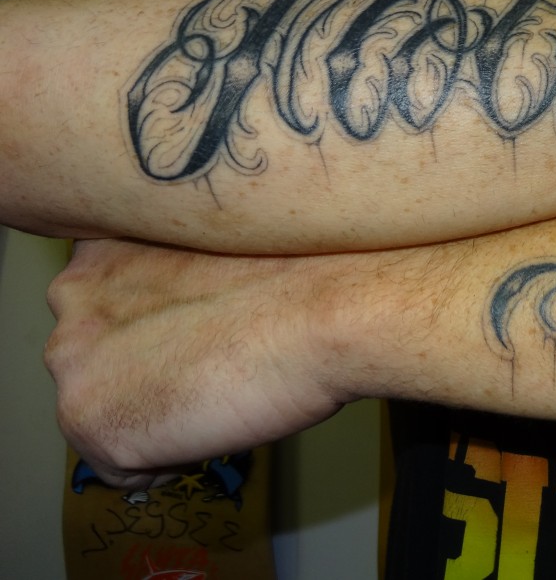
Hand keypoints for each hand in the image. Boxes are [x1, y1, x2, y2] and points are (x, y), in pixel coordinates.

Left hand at [45, 238, 342, 487]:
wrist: (322, 315)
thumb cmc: (294, 284)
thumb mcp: (208, 259)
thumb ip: (165, 285)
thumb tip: (168, 329)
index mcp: (103, 248)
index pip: (104, 314)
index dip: (156, 337)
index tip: (198, 337)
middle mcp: (71, 295)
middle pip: (97, 367)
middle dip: (148, 381)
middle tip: (213, 367)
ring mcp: (72, 359)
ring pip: (107, 417)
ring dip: (157, 420)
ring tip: (216, 392)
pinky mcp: (88, 419)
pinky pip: (122, 469)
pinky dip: (166, 463)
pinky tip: (210, 421)